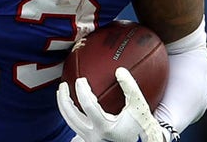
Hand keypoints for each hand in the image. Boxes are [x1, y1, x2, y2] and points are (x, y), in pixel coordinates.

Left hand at [57, 68, 171, 141]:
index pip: (87, 105)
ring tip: (63, 96)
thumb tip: (119, 70)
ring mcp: (91, 140)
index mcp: (105, 126)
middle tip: (63, 85)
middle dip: (64, 99)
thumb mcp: (139, 106)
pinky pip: (77, 130)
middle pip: (71, 116)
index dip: (82, 90)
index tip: (81, 80)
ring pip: (71, 124)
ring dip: (65, 109)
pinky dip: (72, 118)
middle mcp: (95, 135)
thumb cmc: (143, 127)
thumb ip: (130, 88)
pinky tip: (73, 111)